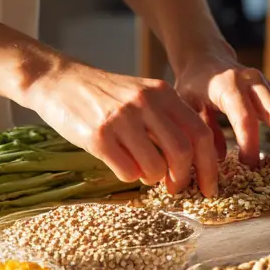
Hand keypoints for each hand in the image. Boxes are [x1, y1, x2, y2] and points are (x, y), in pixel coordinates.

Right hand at [19, 59, 218, 196]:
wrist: (60, 81)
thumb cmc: (105, 95)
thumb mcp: (142, 95)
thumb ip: (166, 120)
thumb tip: (192, 162)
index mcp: (162, 93)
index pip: (200, 133)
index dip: (209, 166)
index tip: (208, 186)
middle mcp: (145, 103)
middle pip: (182, 153)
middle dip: (183, 178)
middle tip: (176, 188)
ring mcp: (121, 119)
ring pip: (155, 167)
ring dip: (153, 179)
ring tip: (144, 172)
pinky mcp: (98, 136)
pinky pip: (127, 172)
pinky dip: (130, 177)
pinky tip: (122, 165)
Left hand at [175, 52, 269, 180]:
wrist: (205, 59)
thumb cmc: (193, 86)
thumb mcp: (187, 106)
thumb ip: (201, 131)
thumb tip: (216, 164)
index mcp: (228, 85)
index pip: (244, 116)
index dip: (250, 144)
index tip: (250, 167)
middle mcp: (253, 83)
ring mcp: (268, 86)